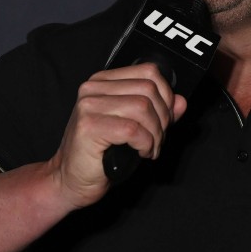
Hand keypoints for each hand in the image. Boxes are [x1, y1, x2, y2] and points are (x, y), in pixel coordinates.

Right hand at [47, 62, 186, 208]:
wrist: (70, 179)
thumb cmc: (101, 155)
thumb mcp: (135, 129)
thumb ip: (158, 112)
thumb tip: (180, 101)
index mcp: (103, 82)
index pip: (149, 72)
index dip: (166, 97)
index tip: (165, 120)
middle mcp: (93, 88)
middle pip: (149, 89)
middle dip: (163, 118)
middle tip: (157, 140)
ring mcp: (89, 106)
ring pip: (143, 108)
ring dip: (155, 134)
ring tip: (150, 148)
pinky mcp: (89, 126)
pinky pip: (133, 129)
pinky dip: (145, 143)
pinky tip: (140, 152)